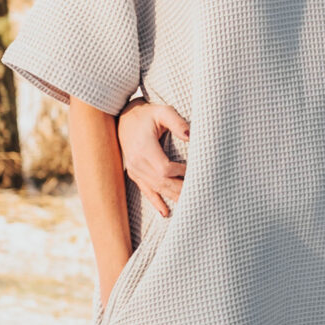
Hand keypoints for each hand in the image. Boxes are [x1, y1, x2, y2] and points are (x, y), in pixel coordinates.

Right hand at [117, 100, 189, 216]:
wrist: (125, 118)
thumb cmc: (148, 115)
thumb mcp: (162, 111)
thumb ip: (177, 122)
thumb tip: (190, 136)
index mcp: (144, 148)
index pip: (164, 169)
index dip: (180, 172)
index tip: (193, 170)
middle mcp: (137, 162)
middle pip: (162, 183)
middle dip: (181, 189)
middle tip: (199, 195)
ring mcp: (134, 170)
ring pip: (156, 189)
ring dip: (173, 197)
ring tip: (189, 205)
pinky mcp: (134, 173)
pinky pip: (146, 191)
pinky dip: (157, 202)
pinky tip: (165, 212)